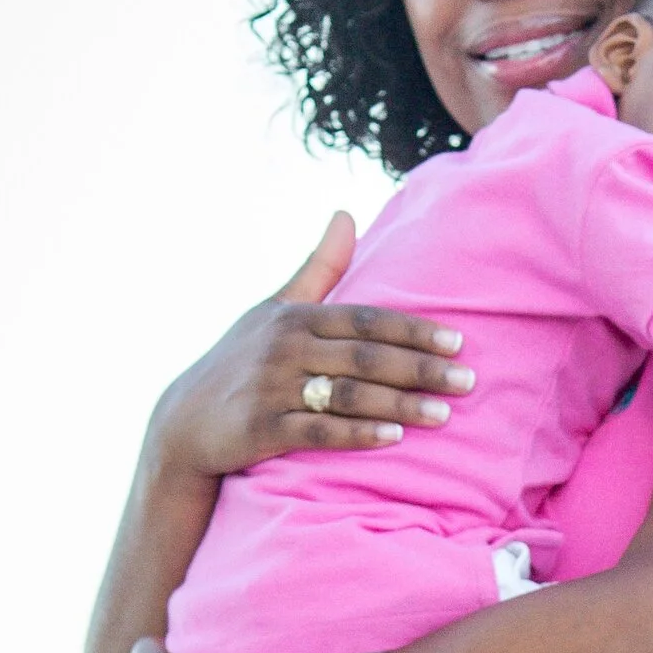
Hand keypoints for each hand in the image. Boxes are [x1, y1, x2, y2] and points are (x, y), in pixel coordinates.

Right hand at [149, 216, 473, 479]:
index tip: (458, 341)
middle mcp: (285, 348)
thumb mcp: (274, 309)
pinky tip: (393, 438)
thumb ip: (318, 269)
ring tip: (444, 414)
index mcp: (295, 318)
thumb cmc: (241, 362)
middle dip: (420, 368)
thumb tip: (346, 214)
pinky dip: (357, 433)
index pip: (366, 320)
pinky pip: (319, 431)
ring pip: (348, 394)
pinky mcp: (262, 428)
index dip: (413, 331)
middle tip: (468, 380)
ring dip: (399, 404)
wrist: (184, 421)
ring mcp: (273, 388)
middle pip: (365, 356)